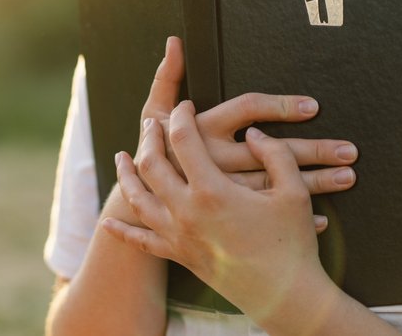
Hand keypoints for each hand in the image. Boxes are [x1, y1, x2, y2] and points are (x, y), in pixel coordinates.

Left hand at [103, 102, 334, 324]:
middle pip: (151, 165)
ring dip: (126, 176)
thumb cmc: (293, 243)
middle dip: (149, 139)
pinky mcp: (179, 257)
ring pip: (138, 200)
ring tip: (121, 157)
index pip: (183, 139)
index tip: (185, 105)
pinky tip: (108, 222)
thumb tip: (254, 133)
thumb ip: (275, 154)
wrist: (285, 297)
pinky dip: (122, 231)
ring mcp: (178, 236)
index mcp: (212, 191)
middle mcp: (186, 212)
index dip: (181, 116)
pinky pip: (141, 243)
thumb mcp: (293, 191)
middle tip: (151, 123)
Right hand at [139, 37, 356, 199]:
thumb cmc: (151, 152)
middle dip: (313, 150)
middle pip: (273, 152)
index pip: (248, 110)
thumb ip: (167, 77)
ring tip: (347, 176)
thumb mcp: (153, 113)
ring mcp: (223, 192)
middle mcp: (215, 161)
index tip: (313, 107)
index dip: (281, 106)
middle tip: (349, 150)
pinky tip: (322, 217)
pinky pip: (266, 218)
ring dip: (314, 183)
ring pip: (276, 185)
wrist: (138, 207)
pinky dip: (293, 218)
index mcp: (203, 131)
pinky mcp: (229, 215)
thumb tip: (175, 41)